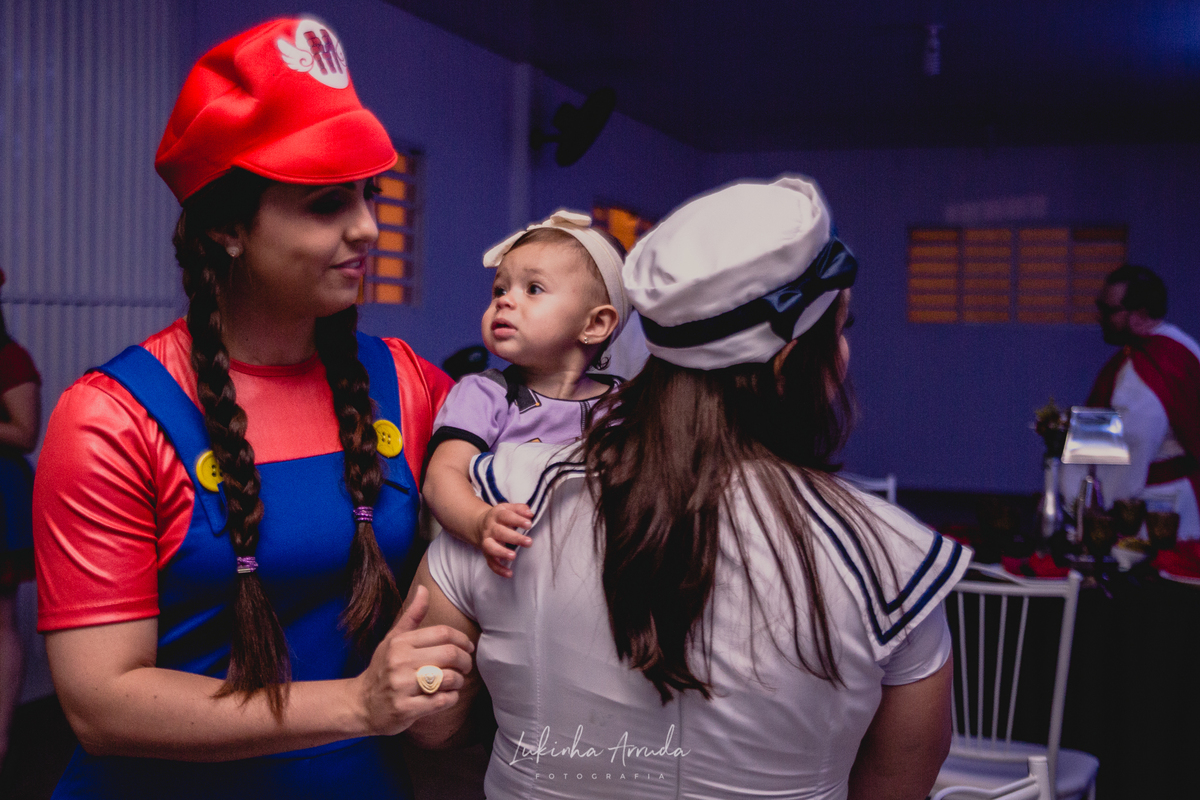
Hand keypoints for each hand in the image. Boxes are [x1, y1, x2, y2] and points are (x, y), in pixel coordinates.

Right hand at [352, 586, 474, 735]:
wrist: (360, 704)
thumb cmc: (382, 668)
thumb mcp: (393, 640)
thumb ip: (412, 616)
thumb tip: (423, 589)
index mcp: (400, 643)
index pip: (443, 633)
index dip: (462, 639)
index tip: (469, 647)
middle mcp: (400, 662)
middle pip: (449, 655)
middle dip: (465, 661)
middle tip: (466, 666)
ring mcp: (401, 687)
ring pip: (448, 679)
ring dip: (459, 681)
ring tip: (456, 681)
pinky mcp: (405, 709)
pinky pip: (441, 701)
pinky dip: (451, 698)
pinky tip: (447, 696)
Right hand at [474, 503, 532, 577]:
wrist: (480, 525)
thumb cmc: (501, 518)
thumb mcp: (508, 509)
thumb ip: (519, 509)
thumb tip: (530, 513)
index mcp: (496, 516)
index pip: (506, 516)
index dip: (517, 520)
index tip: (529, 524)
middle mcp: (490, 529)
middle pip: (500, 532)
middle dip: (514, 538)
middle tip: (529, 542)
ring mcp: (487, 542)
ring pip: (491, 548)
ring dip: (502, 552)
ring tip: (513, 556)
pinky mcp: (487, 554)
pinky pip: (491, 563)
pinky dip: (499, 569)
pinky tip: (509, 574)